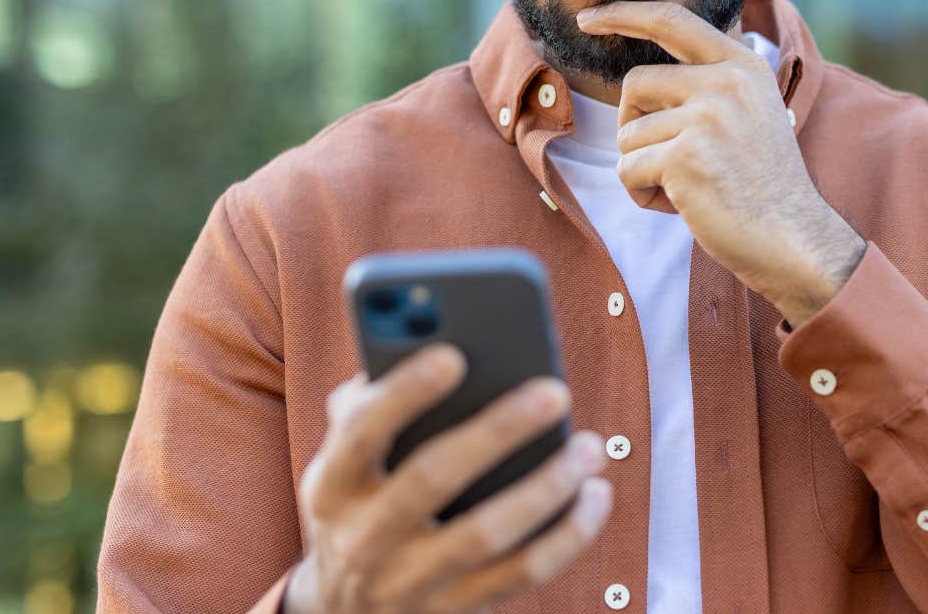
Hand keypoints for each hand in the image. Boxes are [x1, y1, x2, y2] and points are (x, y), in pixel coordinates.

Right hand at [285, 343, 612, 612]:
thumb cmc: (361, 504)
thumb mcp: (342, 463)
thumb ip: (367, 406)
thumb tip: (421, 341)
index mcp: (332, 485)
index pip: (361, 433)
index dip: (403, 394)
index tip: (454, 354)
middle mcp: (363, 538)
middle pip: (432, 478)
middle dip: (497, 431)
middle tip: (556, 390)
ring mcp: (409, 582)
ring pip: (486, 534)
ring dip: (547, 486)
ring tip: (591, 446)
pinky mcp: (455, 611)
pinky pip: (522, 575)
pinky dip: (567, 535)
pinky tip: (595, 494)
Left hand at [576, 0, 865, 324]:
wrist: (794, 240)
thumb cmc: (764, 186)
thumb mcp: (752, 113)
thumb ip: (712, 84)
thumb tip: (647, 75)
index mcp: (742, 66)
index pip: (672, 20)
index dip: (623, 14)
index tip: (587, 18)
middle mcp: (725, 82)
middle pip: (635, 85)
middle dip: (634, 126)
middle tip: (667, 161)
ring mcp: (707, 117)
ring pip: (628, 135)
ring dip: (643, 169)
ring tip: (688, 189)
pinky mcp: (686, 156)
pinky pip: (627, 170)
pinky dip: (642, 194)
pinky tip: (681, 206)